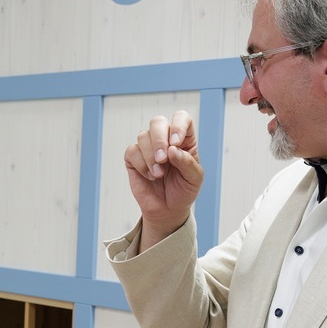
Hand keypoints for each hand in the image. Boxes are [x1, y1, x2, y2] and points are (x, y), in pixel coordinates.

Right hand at [124, 111, 204, 248]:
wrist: (168, 210)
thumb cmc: (183, 190)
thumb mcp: (194, 179)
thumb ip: (187, 163)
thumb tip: (173, 149)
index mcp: (184, 139)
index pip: (181, 118)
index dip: (178, 125)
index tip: (176, 143)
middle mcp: (165, 139)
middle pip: (157, 122)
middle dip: (159, 140)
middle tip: (163, 159)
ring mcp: (148, 147)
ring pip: (143, 136)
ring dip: (151, 157)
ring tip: (159, 174)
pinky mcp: (134, 158)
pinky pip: (132, 151)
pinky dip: (142, 164)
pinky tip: (150, 176)